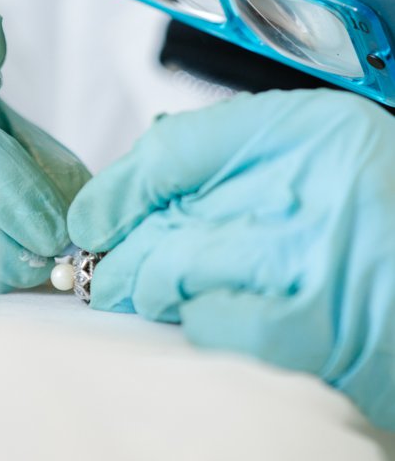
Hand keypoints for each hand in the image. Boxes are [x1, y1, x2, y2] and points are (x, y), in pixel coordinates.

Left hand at [68, 89, 394, 429]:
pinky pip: (216, 323)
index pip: (175, 146)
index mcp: (311, 130)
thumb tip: (130, 195)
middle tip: (108, 273)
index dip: (119, 188)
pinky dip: (199, 324)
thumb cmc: (378, 227)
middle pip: (167, 214)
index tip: (94, 218)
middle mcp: (314, 180)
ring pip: (176, 268)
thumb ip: (235, 162)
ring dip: (151, 290)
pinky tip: (207, 319)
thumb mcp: (318, 164)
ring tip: (149, 298)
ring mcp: (316, 255)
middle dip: (122, 253)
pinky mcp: (321, 329)